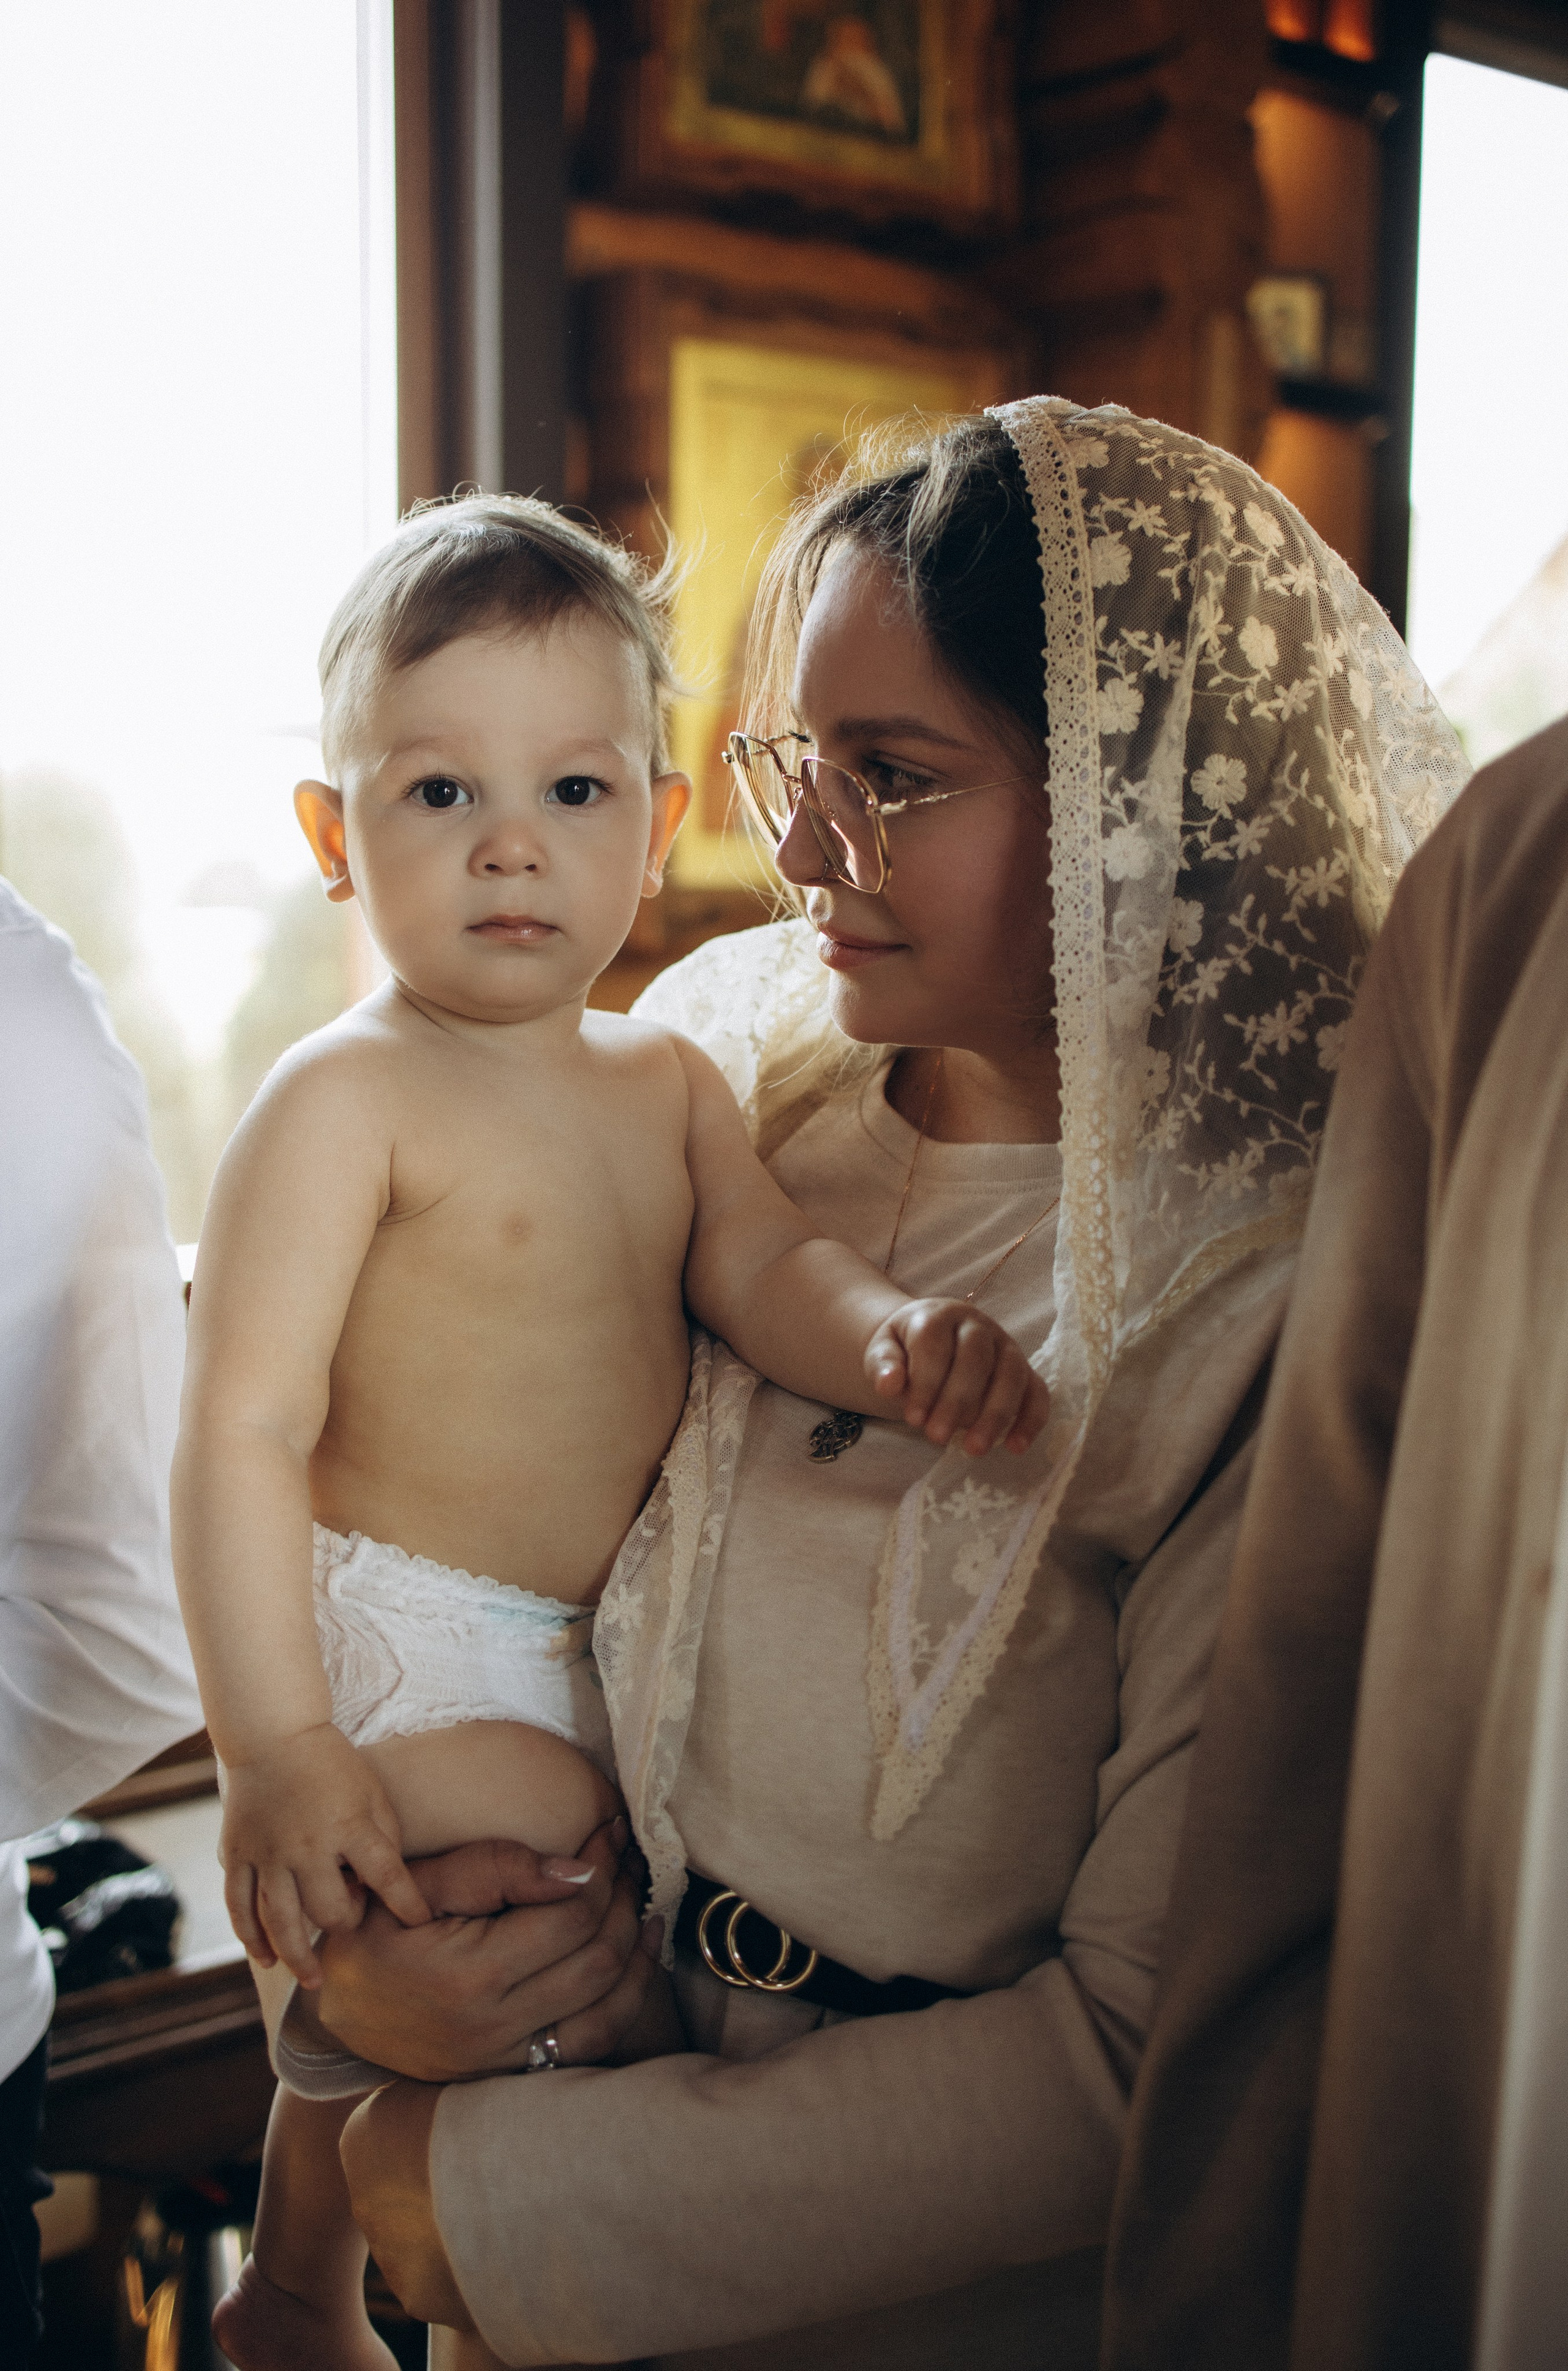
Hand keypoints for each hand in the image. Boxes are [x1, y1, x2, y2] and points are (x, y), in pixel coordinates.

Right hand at [220, 1722, 430, 1986]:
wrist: (273, 1735)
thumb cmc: (332, 1765)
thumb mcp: (372, 1793)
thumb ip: (382, 1838)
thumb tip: (384, 1887)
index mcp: (349, 1825)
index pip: (387, 1876)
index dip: (406, 1904)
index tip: (418, 1923)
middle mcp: (307, 1845)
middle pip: (329, 1908)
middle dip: (346, 1922)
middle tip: (352, 1920)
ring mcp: (268, 1853)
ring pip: (280, 1920)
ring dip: (297, 1956)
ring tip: (313, 1980)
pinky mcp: (238, 1854)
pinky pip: (240, 1906)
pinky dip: (251, 1936)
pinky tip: (266, 1956)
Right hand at [313, 1816, 666, 2081]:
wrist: (334, 2008)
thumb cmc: (376, 1930)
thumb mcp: (420, 1883)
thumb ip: (497, 1868)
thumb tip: (579, 1869)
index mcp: (469, 1975)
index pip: (572, 1916)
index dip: (604, 1865)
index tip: (612, 1828)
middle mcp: (493, 2028)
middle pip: (598, 1960)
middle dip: (626, 1900)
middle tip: (631, 1859)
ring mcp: (503, 2061)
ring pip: (607, 2012)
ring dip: (638, 1956)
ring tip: (645, 1907)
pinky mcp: (509, 2076)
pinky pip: (588, 2047)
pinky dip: (621, 2005)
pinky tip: (631, 1965)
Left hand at [866, 1299, 1048, 1454]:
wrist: (927, 1341)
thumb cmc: (905, 1350)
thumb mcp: (882, 1351)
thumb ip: (883, 1365)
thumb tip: (889, 1385)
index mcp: (940, 1315)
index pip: (936, 1344)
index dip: (926, 1382)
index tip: (913, 1419)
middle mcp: (978, 1326)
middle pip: (976, 1359)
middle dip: (957, 1402)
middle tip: (936, 1437)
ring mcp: (1005, 1346)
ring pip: (1011, 1375)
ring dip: (995, 1415)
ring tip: (974, 1449)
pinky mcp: (1024, 1370)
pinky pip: (1037, 1392)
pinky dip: (1031, 1419)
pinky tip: (1015, 1447)